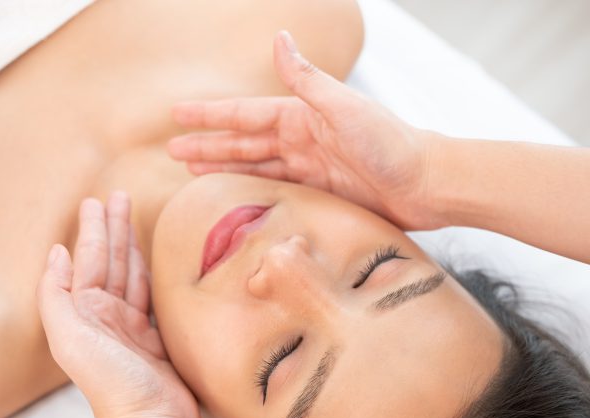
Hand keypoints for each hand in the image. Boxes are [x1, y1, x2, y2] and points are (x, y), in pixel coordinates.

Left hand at [36, 192, 199, 417]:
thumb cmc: (111, 384)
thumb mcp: (70, 339)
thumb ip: (55, 295)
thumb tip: (56, 252)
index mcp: (83, 313)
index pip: (89, 259)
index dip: (93, 229)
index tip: (96, 201)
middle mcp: (104, 317)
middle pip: (109, 261)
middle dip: (112, 228)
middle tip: (118, 195)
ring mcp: (129, 328)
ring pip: (130, 274)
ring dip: (130, 245)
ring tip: (133, 217)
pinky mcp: (154, 340)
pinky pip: (150, 296)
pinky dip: (150, 274)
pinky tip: (152, 260)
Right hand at [168, 31, 441, 229]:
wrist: (427, 184)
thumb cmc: (391, 143)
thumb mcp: (344, 108)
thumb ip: (307, 80)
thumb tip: (279, 39)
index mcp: (301, 117)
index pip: (243, 115)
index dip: (208, 115)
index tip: (176, 114)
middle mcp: (300, 141)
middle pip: (242, 143)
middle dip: (207, 146)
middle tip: (172, 151)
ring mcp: (308, 169)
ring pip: (254, 169)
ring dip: (223, 170)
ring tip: (192, 174)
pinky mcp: (319, 195)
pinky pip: (275, 192)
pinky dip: (252, 193)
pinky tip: (235, 196)